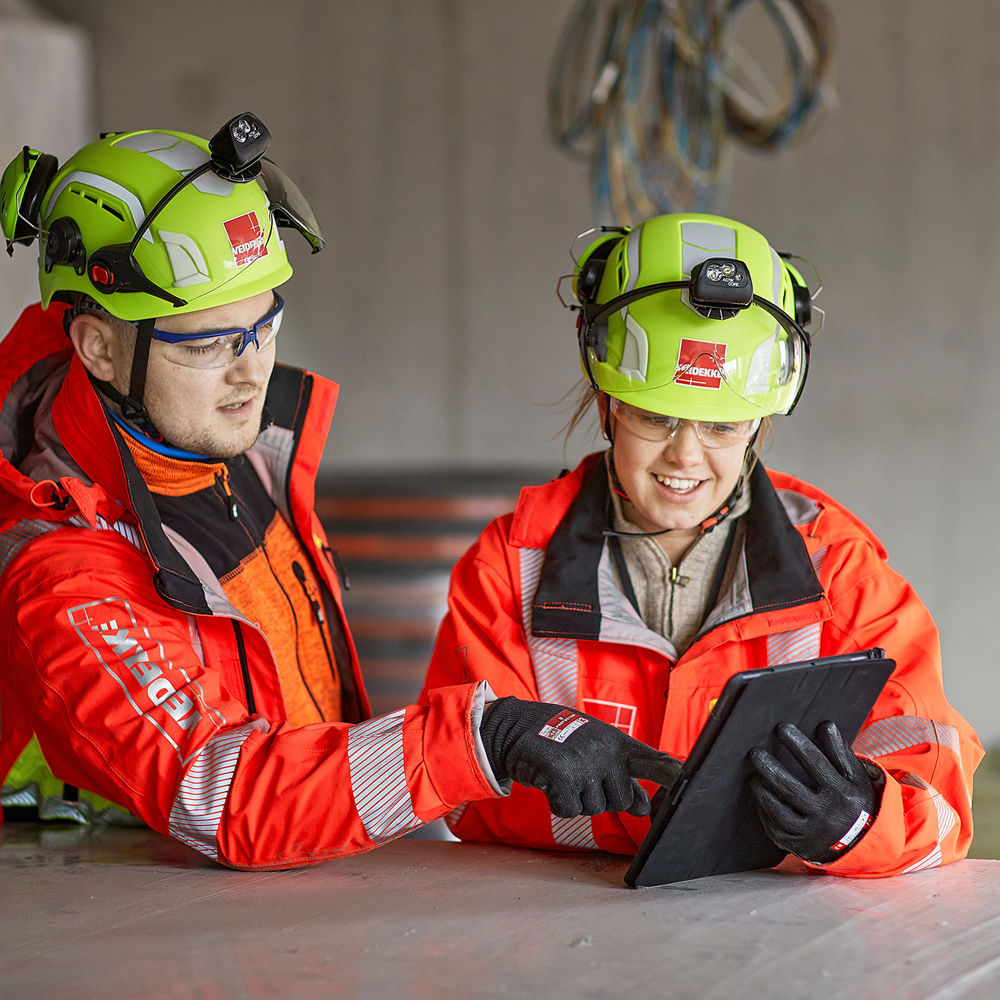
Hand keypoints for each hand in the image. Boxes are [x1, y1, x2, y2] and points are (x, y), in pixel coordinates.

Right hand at [479, 697, 681, 817]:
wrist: (517, 727)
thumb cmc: (563, 739)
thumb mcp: (597, 748)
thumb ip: (622, 773)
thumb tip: (643, 807)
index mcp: (619, 743)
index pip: (656, 761)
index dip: (674, 777)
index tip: (688, 784)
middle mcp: (606, 752)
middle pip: (622, 801)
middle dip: (603, 797)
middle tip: (582, 775)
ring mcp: (585, 765)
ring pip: (594, 809)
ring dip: (578, 799)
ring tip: (564, 773)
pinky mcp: (563, 778)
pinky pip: (570, 811)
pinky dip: (558, 803)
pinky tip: (551, 782)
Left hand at [748, 721, 880, 863]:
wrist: (863, 843)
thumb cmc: (855, 801)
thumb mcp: (856, 778)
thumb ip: (841, 753)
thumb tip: (826, 725)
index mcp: (843, 793)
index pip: (816, 764)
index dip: (798, 744)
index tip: (782, 727)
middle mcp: (827, 815)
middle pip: (791, 789)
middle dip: (770, 768)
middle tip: (754, 752)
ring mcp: (813, 833)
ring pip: (780, 812)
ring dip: (762, 792)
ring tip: (753, 775)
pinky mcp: (800, 846)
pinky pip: (777, 830)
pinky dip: (765, 814)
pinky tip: (760, 798)